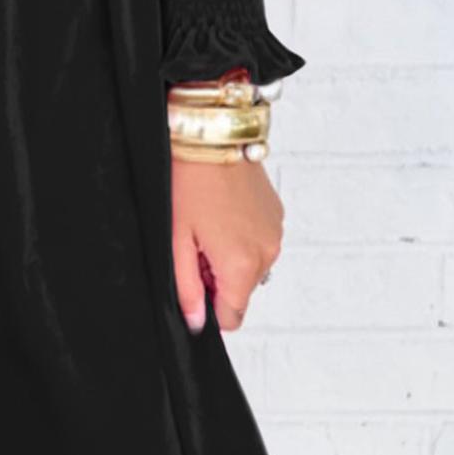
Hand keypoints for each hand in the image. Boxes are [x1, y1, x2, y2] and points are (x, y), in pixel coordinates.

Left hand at [170, 149, 282, 334]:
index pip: (232, 317)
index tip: (194, 272)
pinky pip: (258, 241)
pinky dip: (241, 234)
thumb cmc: (189, 180)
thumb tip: (197, 322)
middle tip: (196, 239)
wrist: (212, 133)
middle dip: (217, 275)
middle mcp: (268, 252)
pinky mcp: (277, 213)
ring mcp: (275, 231)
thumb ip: (187, 288)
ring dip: (230, 254)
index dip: (208, 302)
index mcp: (242, 265)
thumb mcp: (176, 239)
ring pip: (250, 265)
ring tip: (209, 219)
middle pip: (241, 290)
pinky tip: (222, 208)